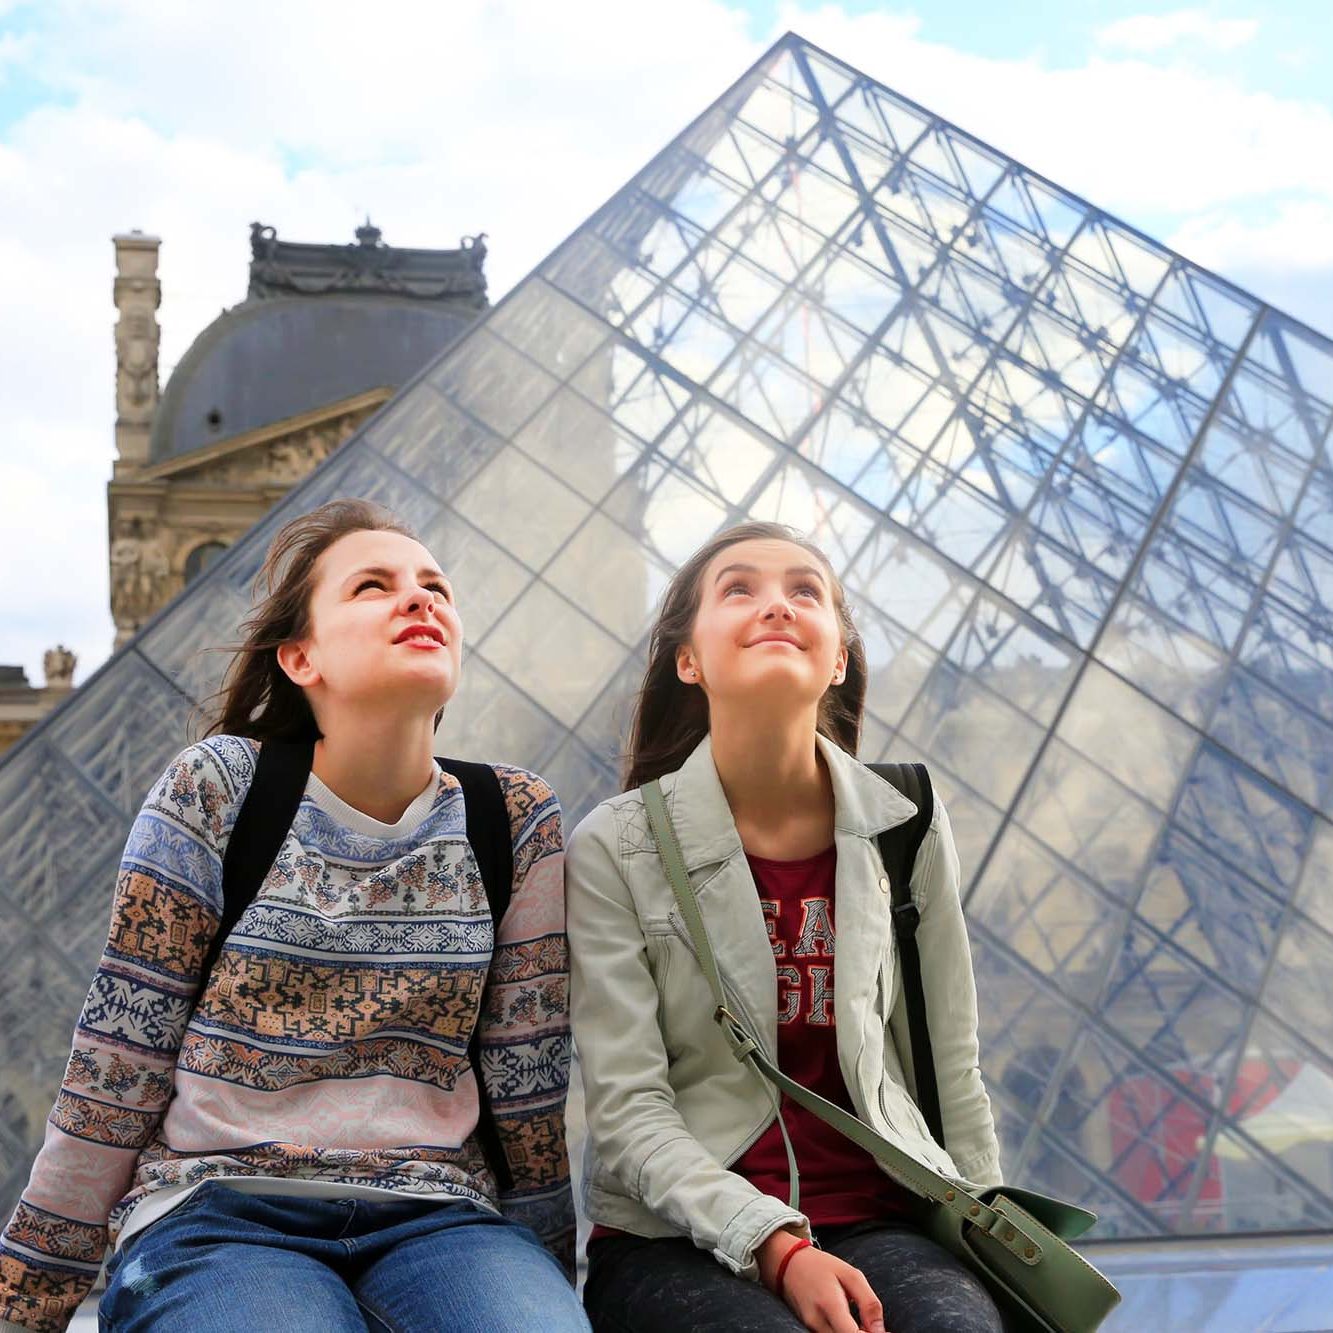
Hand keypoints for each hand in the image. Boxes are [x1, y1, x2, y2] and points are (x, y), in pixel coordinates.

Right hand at [757, 1230, 885, 1332]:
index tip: (882, 1331)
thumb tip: (880, 1331)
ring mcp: (810, 1329)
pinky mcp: (808, 1331)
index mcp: (830, 1305)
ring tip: (863, 1325)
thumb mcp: (851, 1274)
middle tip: (873, 1326)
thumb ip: (868, 1302)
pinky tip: (851, 1326)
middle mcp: (817, 1322)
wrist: (787, 1265)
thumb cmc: (822, 1267)